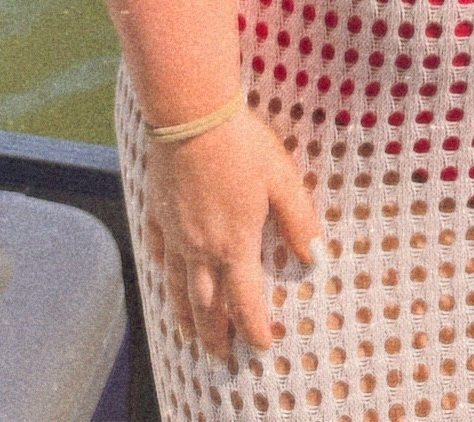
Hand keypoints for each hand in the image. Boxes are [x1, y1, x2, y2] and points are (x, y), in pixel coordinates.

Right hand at [143, 106, 322, 355]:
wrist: (191, 117)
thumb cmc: (242, 145)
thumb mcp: (282, 179)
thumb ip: (298, 220)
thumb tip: (315, 257)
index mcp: (235, 245)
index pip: (245, 302)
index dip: (254, 329)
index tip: (262, 346)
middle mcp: (200, 249)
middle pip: (206, 306)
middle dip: (216, 335)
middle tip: (221, 357)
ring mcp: (175, 234)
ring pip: (178, 289)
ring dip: (187, 318)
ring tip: (192, 336)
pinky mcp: (158, 213)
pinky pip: (160, 256)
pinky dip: (165, 278)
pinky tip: (167, 281)